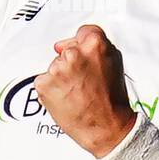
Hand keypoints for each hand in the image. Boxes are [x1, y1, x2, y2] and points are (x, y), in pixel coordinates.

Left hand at [34, 24, 136, 157]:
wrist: (106, 127)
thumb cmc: (112, 101)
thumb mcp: (114, 64)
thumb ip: (95, 49)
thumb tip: (66, 45)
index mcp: (94, 44)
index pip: (82, 32)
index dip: (83, 46)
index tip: (84, 57)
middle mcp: (74, 54)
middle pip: (66, 50)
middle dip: (72, 63)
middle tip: (84, 82)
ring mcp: (57, 69)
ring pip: (54, 66)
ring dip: (61, 77)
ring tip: (77, 92)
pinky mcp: (44, 83)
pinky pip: (44, 80)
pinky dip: (51, 89)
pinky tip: (66, 98)